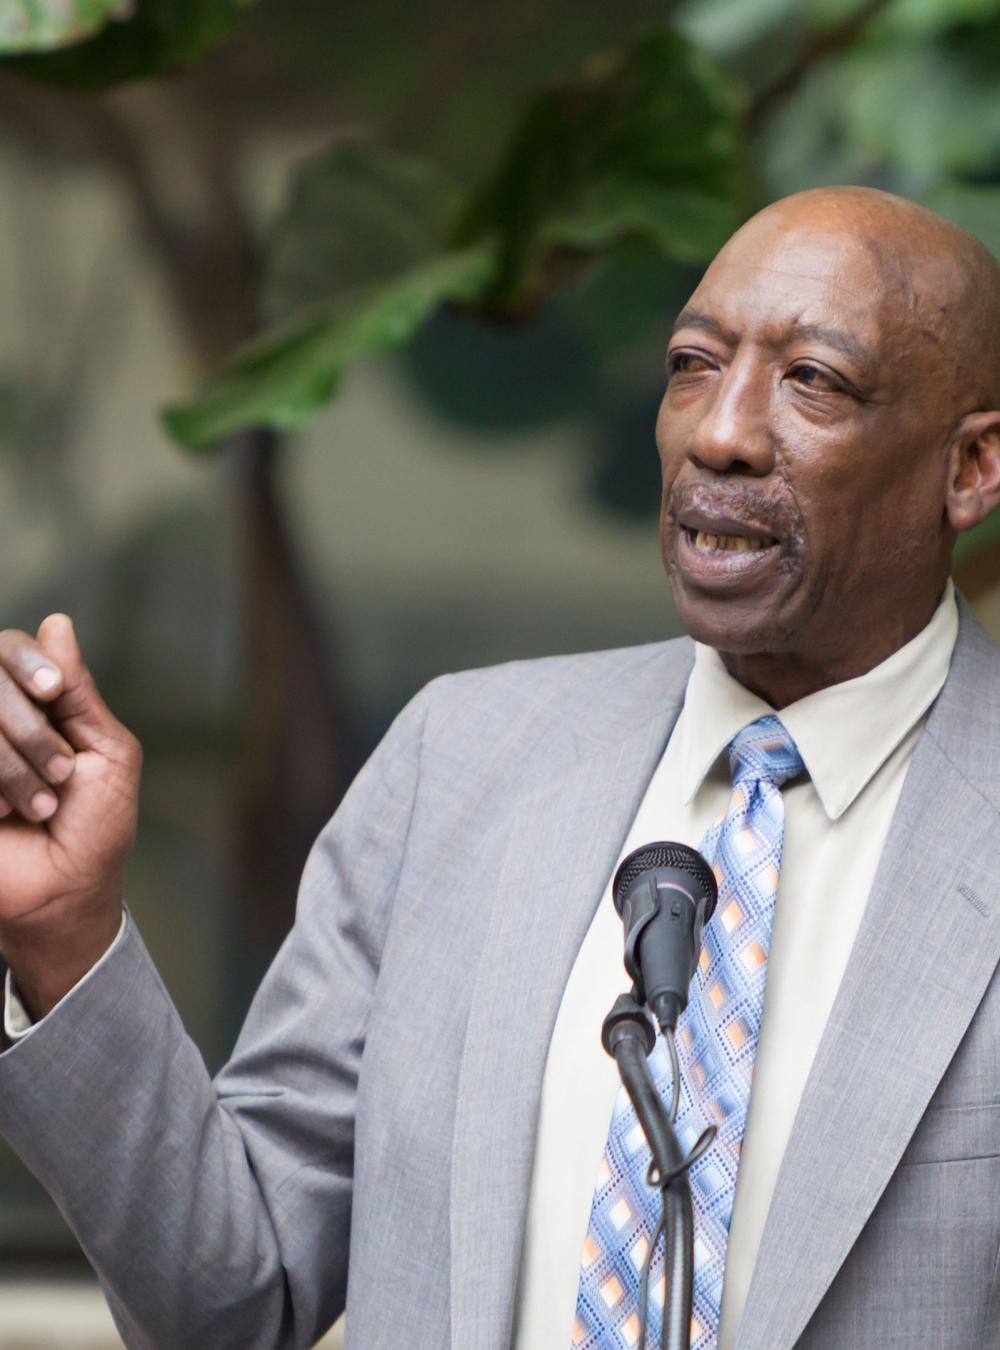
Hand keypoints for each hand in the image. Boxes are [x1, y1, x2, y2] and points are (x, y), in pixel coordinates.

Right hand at [0, 614, 141, 1018]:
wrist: (64, 892)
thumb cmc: (95, 825)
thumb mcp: (107, 752)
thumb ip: (79, 691)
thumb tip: (57, 623)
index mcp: (35, 703)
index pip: (11, 648)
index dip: (28, 663)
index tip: (53, 691)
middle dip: (31, 730)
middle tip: (61, 775)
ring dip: (13, 763)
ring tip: (40, 805)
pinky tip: (4, 814)